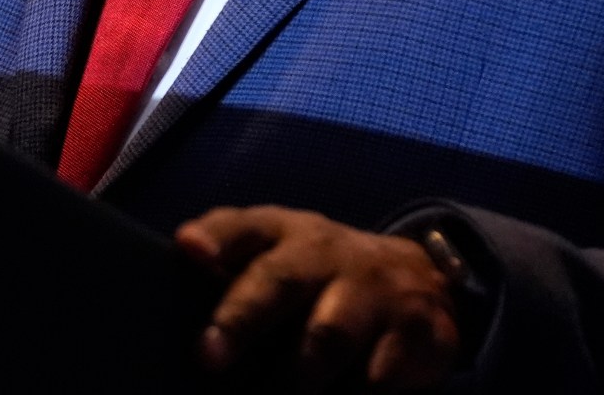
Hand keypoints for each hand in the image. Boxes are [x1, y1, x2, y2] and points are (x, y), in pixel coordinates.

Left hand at [176, 206, 459, 390]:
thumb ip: (228, 247)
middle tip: (208, 356)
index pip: (244, 225)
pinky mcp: (416, 333)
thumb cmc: (318, 270)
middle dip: (241, 318)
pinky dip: (349, 394)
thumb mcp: (278, 247)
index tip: (189, 249)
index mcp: (287, 232)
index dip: (216, 237)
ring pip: (327, 338)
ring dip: (293, 378)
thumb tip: (183, 249)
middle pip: (281, 280)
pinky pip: (375, 376)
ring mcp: (376, 292)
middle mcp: (329, 255)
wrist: (420, 277)